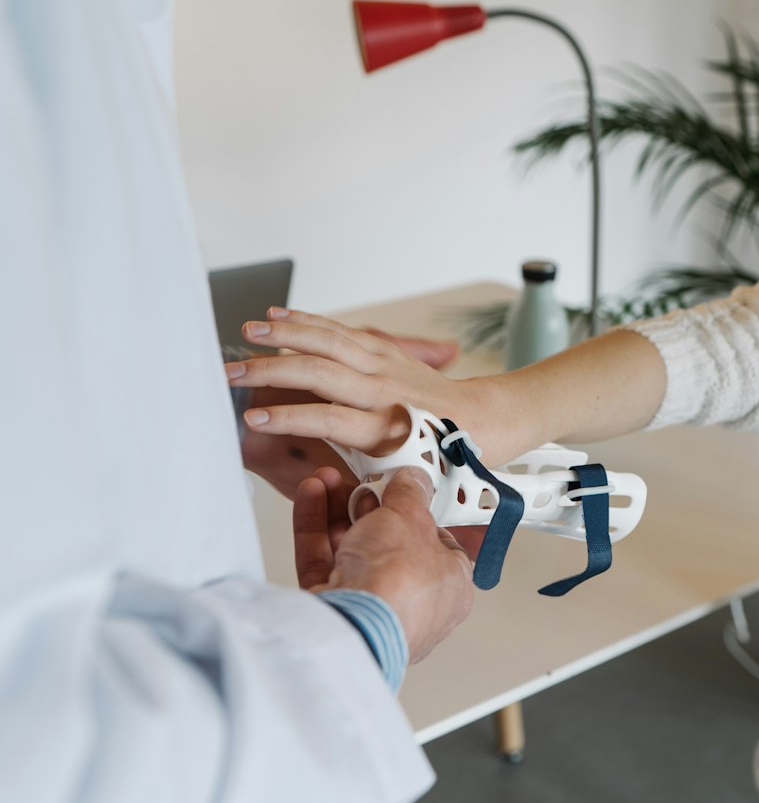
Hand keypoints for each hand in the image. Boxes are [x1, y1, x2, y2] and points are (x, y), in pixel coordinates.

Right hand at [234, 328, 461, 497]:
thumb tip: (324, 487)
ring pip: (328, 341)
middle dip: (270, 371)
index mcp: (385, 429)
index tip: (254, 421)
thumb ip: (359, 483)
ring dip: (285, 335)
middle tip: (231, 374)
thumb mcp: (403, 480)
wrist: (484, 421)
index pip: (326, 419)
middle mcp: (383, 392)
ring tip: (249, 332)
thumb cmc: (440, 456)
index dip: (288, 419)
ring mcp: (385, 365)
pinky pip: (340, 331)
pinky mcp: (386, 350)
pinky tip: (279, 315)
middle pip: (318, 373)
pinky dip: (308, 321)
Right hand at [293, 465, 472, 663]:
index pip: (440, 544)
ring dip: (338, 512)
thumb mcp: (411, 518)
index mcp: (450, 587)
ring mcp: (371, 610)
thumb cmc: (398, 586)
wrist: (352, 627)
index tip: (403, 488)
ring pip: (353, 552)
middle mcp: (413, 603)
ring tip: (326, 480)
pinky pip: (324, 564)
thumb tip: (413, 480)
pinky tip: (311, 495)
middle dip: (370, 508)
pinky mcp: (335, 612)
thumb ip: (410, 494)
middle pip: (390, 545)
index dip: (420, 513)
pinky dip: (315, 529)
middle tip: (360, 482)